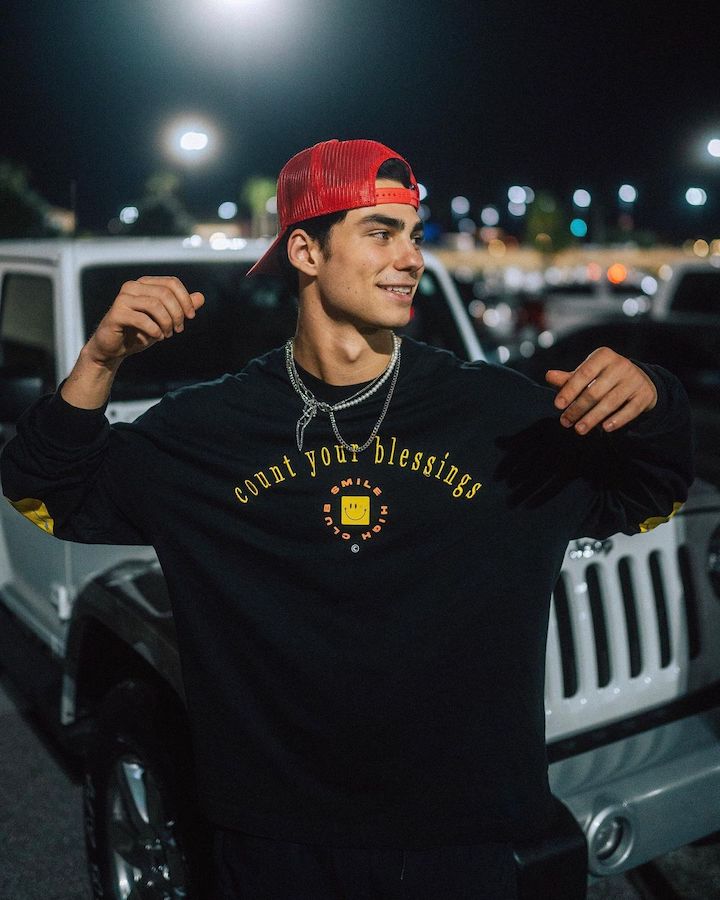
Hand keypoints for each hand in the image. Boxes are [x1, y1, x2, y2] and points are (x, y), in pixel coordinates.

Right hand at [86, 276, 204, 366]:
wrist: (114, 348)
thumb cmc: (140, 332)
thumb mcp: (165, 320)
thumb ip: (181, 308)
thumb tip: (201, 297)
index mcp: (145, 284)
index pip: (172, 282)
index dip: (185, 299)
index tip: (191, 316)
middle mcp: (132, 287)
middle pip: (165, 293)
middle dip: (177, 313)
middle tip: (178, 330)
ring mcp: (123, 299)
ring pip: (154, 304)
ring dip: (166, 322)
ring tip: (167, 334)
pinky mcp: (116, 313)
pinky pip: (142, 319)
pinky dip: (154, 330)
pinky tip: (157, 337)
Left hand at [545, 347, 656, 434]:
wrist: (637, 381)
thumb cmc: (603, 378)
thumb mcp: (586, 375)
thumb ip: (567, 378)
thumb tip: (548, 376)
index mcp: (603, 356)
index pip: (584, 373)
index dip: (569, 390)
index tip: (558, 405)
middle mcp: (621, 365)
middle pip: (595, 391)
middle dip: (578, 409)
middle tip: (565, 422)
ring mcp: (635, 380)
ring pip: (611, 402)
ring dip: (593, 418)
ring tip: (579, 429)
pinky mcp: (645, 394)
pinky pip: (630, 410)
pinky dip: (617, 420)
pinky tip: (605, 429)